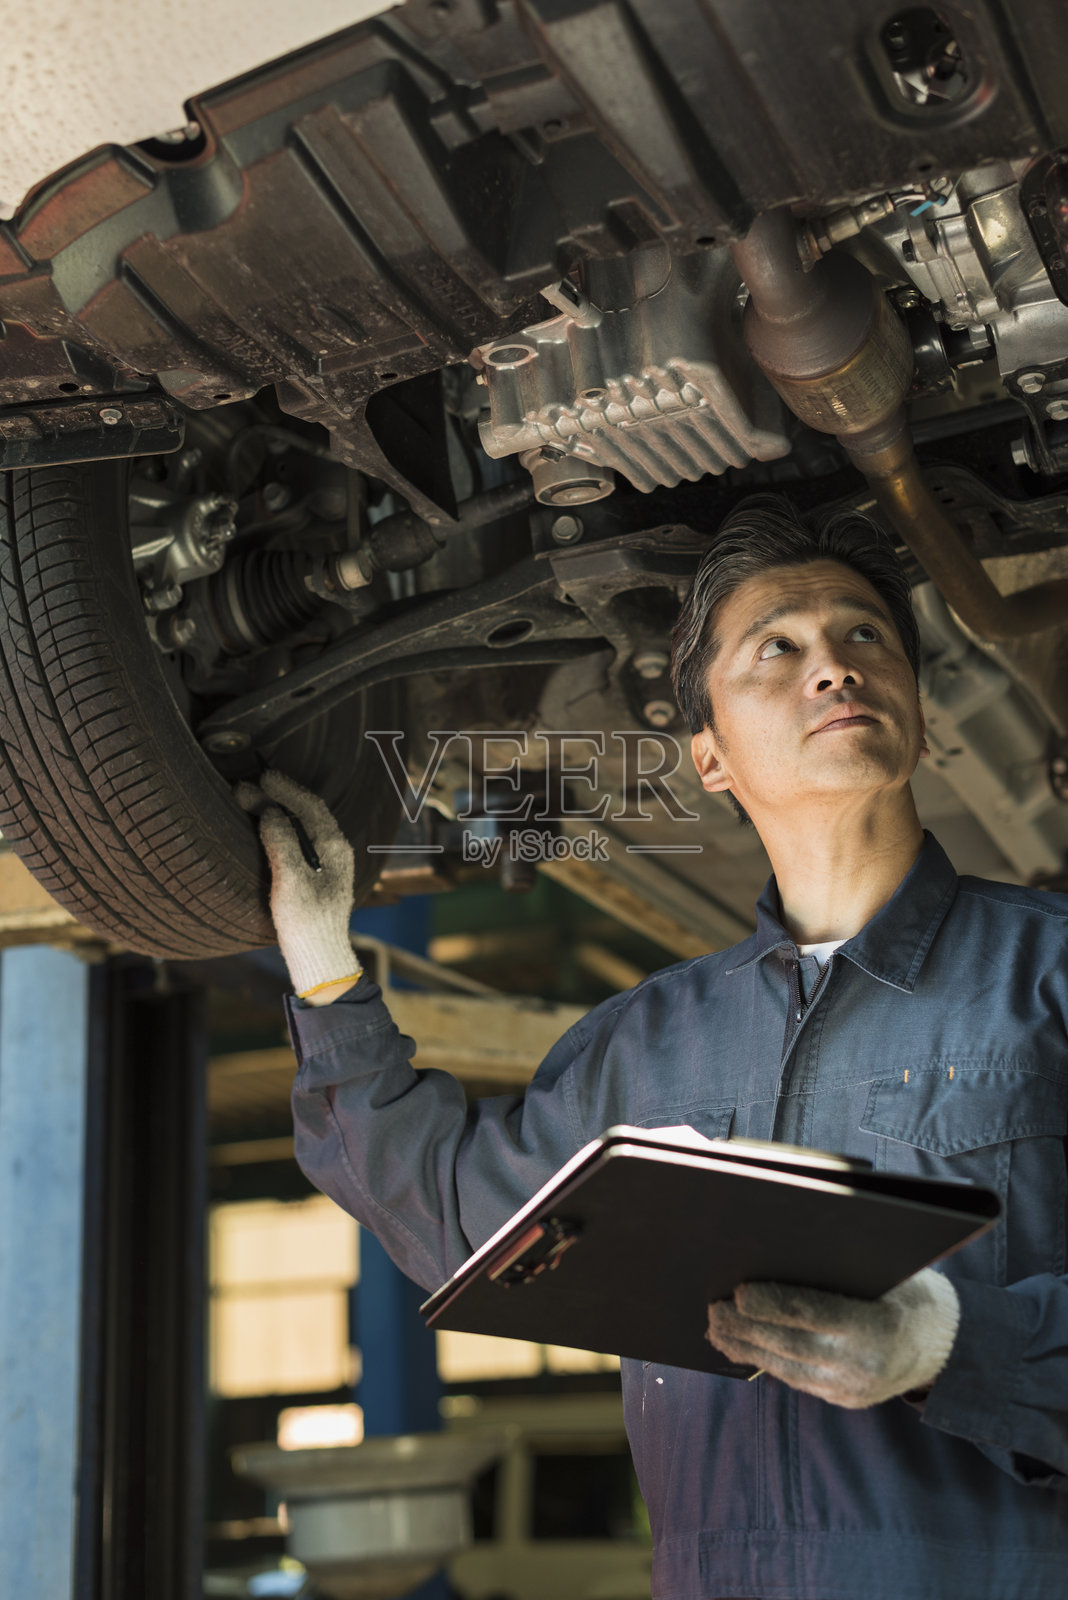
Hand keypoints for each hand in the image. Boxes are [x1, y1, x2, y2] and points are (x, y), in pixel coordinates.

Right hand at [236, 770, 361, 1000]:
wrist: (318, 960)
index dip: (286, 789)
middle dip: (277, 798)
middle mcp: (336, 853)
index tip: (262, 778)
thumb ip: (281, 841)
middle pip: (307, 814)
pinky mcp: (316, 878)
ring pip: (302, 827)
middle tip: (246, 788)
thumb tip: (269, 812)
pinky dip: (280, 829)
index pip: (311, 807)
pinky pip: (299, 842)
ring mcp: (327, 865)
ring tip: (251, 801)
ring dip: (277, 812)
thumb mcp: (291, 880)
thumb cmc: (307, 923)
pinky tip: (264, 829)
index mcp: (336, 849)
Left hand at [705, 1267, 959, 1408]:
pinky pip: (798, 1381)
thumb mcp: (890, 1269)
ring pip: (788, 1369)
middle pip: (792, 1346)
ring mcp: (854, 1389)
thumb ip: (843, 1263)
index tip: (738, 1292)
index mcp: (878, 1324)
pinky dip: (766, 1362)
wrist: (946, 1346)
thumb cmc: (911, 1290)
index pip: (815, 1313)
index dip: (773, 1304)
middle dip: (746, 1329)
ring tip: (716, 1328)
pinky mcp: (845, 1400)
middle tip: (712, 1309)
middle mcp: (864, 1363)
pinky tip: (742, 1346)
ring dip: (747, 1348)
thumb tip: (779, 1246)